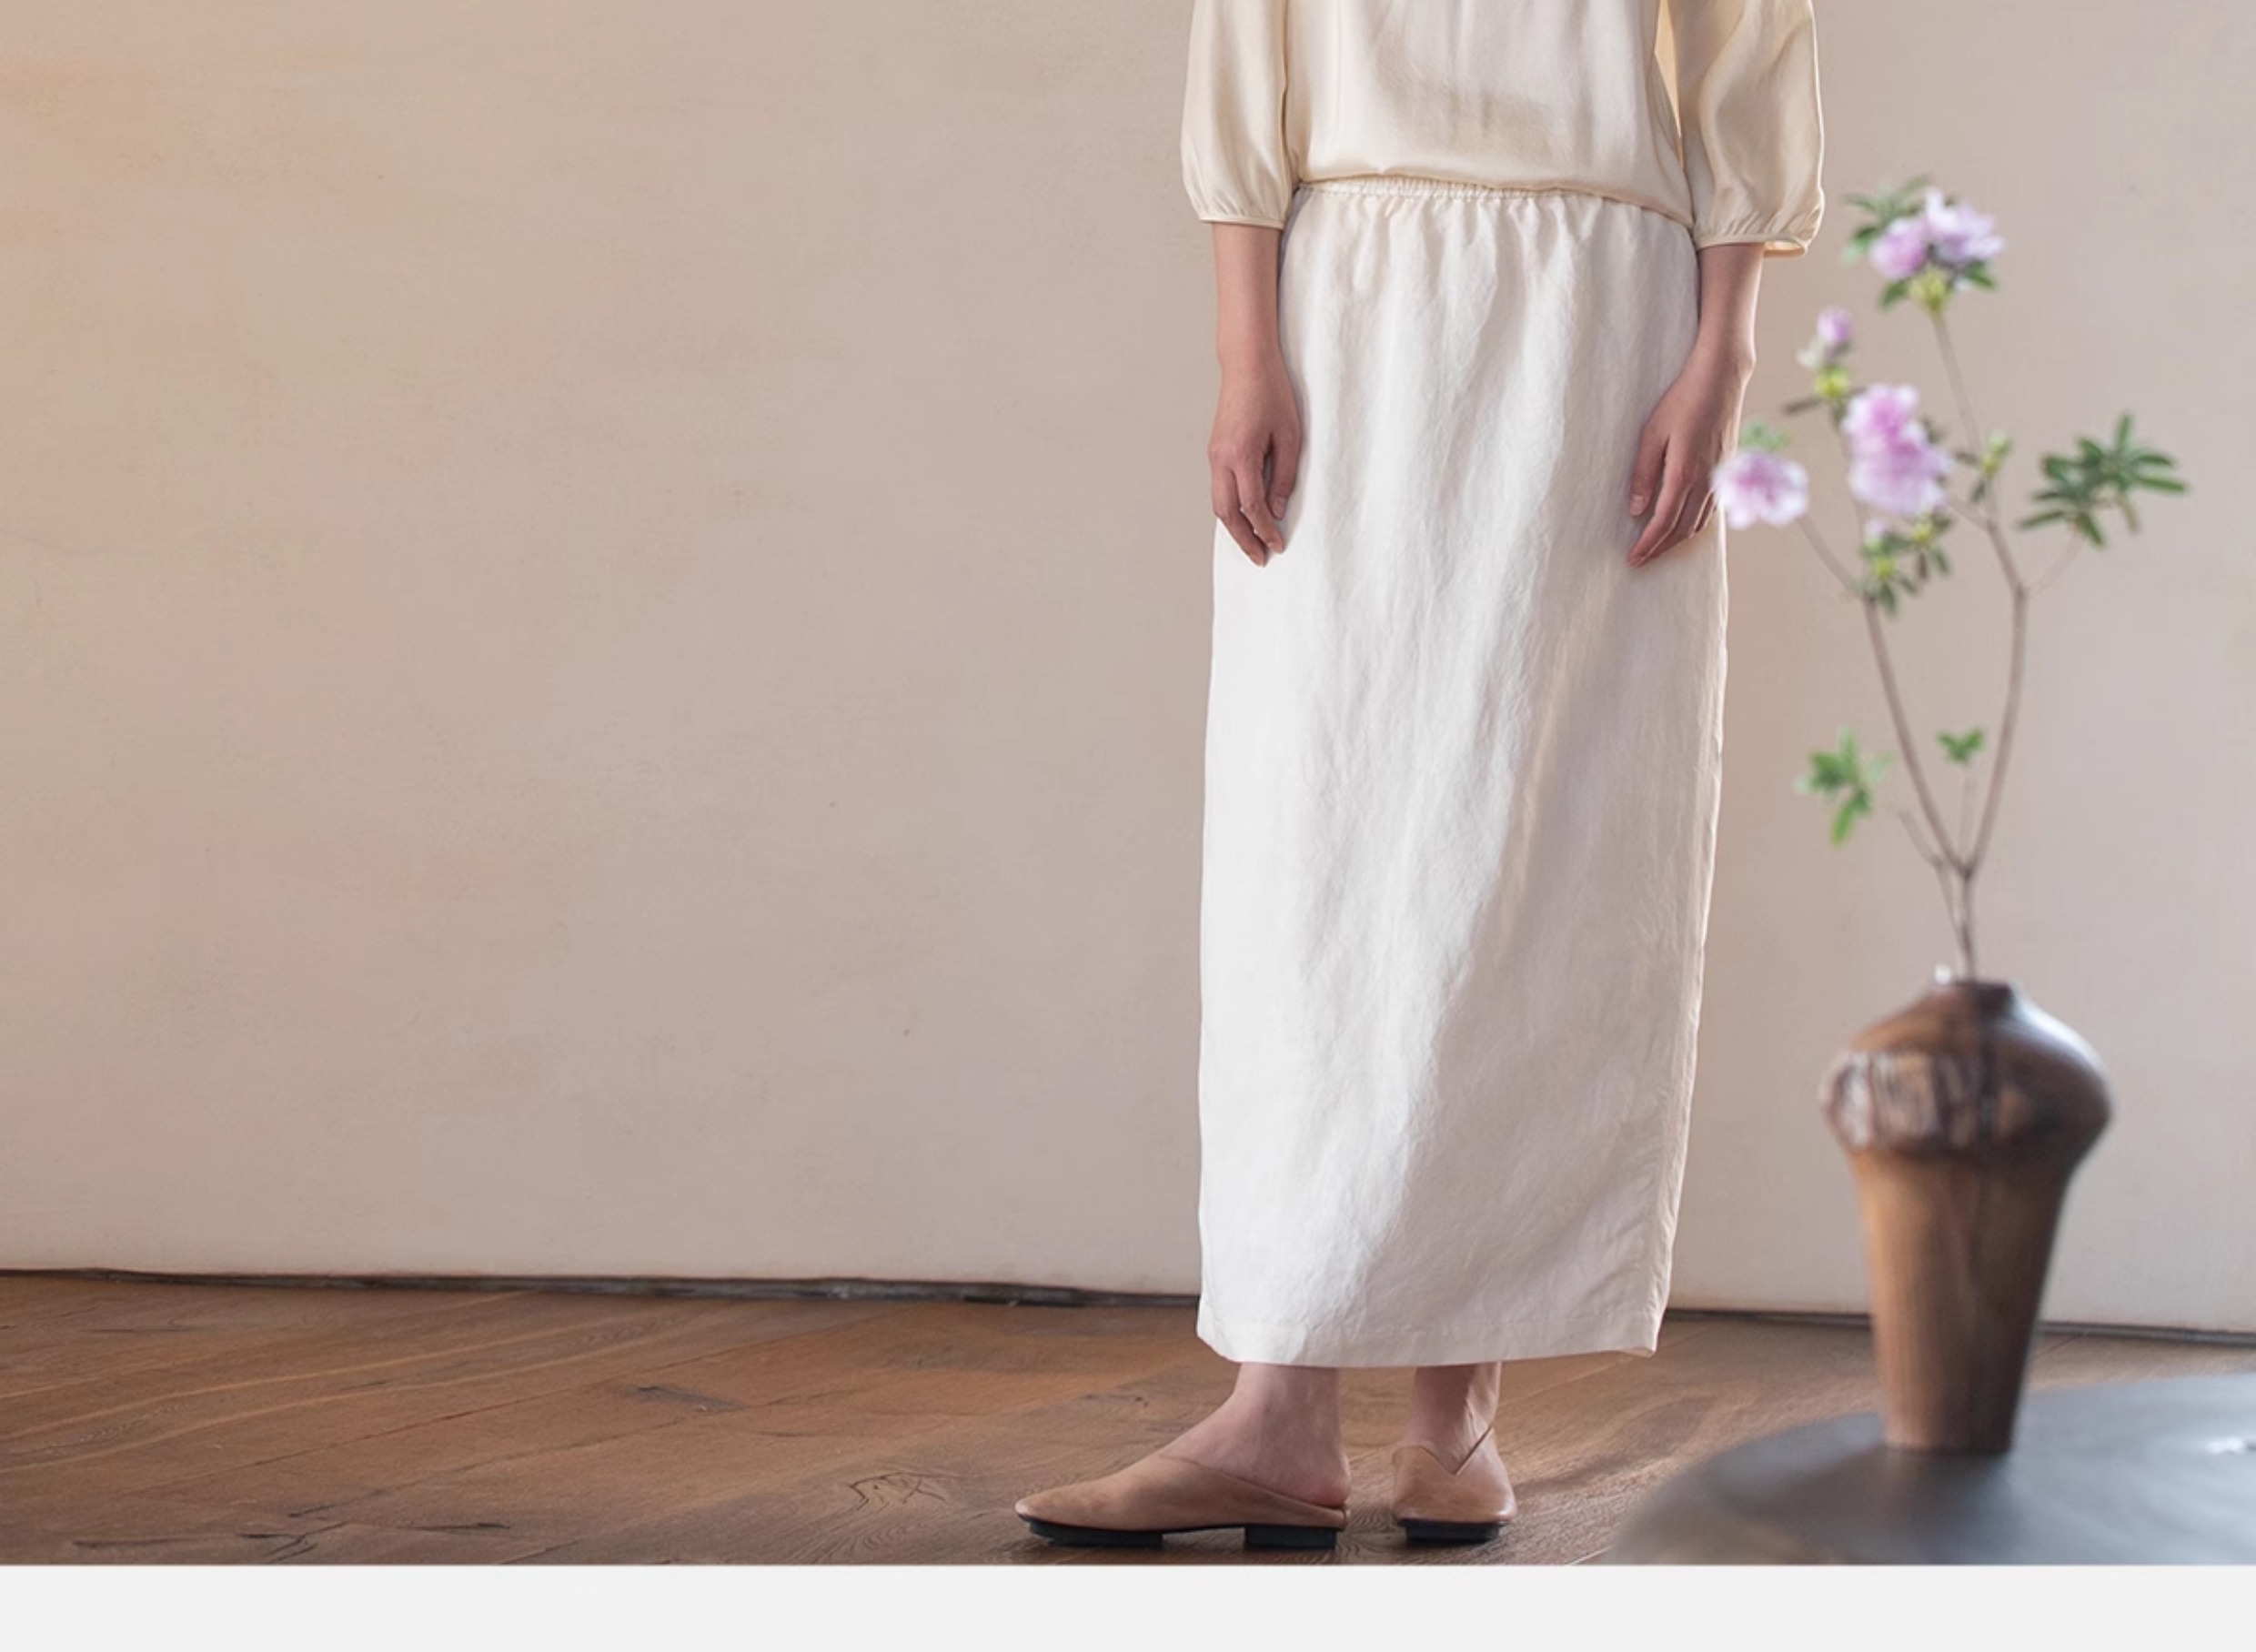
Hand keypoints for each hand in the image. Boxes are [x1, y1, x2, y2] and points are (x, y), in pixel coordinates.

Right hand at [1209, 351, 1301, 567]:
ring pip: (1218, 504)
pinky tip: (1243, 518)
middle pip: (1227, 513)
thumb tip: (1277, 510)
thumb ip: (1284, 476)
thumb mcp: (1291, 436)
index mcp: (1241, 455)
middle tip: (1260, 559)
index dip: (1265, 530)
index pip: (1252, 506)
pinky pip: (1219, 489)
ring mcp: (1214, 455)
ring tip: (1251, 544)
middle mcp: (1221, 459)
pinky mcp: (1215, 452)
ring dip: (1234, 528)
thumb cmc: (1272, 393)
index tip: (1278, 546)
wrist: (1246, 363)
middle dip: (1243, 539)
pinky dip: (1230, 510)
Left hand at [1627, 343, 1752, 565]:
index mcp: (1684, 473)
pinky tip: (1684, 525)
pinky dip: (1696, 524)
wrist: (1722, 378)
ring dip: (1678, 540)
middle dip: (1661, 549)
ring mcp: (1720, 476)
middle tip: (1641, 560)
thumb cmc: (1682, 400)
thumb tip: (1636, 509)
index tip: (1633, 558)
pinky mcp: (1727, 470)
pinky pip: (1712, 509)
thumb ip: (1643, 473)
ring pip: (1700, 523)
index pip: (1664, 522)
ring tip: (1658, 547)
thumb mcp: (1652, 433)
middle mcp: (1706, 480)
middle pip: (1683, 530)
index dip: (1648, 544)